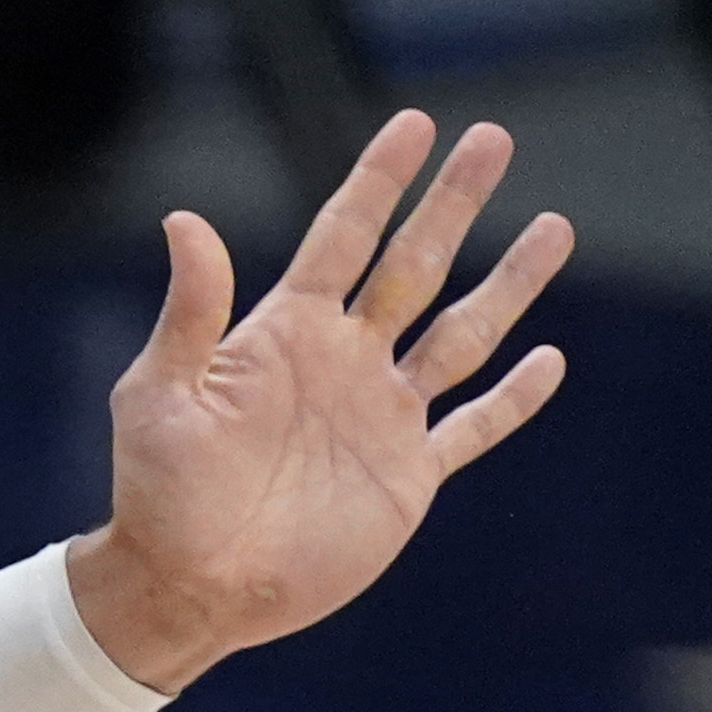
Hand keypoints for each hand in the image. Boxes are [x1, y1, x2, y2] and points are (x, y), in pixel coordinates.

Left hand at [68, 113, 574, 692]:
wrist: (187, 588)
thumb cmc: (157, 495)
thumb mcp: (159, 395)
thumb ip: (190, 312)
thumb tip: (183, 220)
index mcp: (286, 334)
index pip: (343, 238)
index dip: (379, 181)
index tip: (417, 124)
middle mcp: (342, 363)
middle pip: (413, 265)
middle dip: (453, 204)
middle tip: (493, 138)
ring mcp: (380, 417)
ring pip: (461, 334)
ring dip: (507, 284)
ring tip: (553, 227)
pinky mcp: (405, 476)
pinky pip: (472, 427)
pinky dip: (512, 398)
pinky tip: (548, 359)